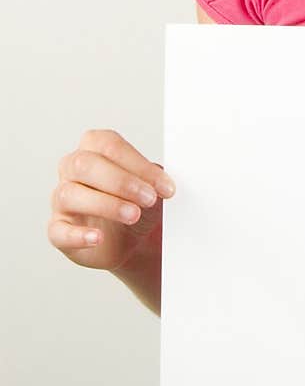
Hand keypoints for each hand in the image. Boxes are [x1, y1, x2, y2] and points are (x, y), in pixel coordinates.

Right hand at [48, 128, 174, 272]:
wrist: (134, 239)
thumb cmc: (138, 202)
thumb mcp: (151, 186)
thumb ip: (155, 178)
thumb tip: (166, 178)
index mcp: (95, 148)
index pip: (110, 146)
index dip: (138, 165)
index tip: (165, 186)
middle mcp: (72, 169)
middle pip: (85, 165)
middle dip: (121, 181)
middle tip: (149, 198)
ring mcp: (62, 200)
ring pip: (70, 194)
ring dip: (106, 205)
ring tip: (133, 215)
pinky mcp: (58, 229)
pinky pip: (59, 231)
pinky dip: (77, 235)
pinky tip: (97, 238)